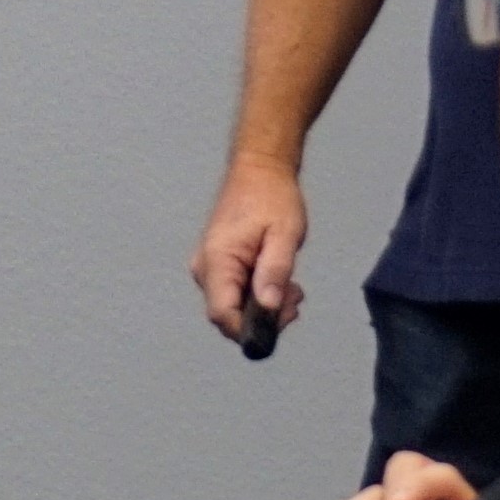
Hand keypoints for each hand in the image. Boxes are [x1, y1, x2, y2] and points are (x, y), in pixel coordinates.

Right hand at [193, 156, 310, 347]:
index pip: (223, 315)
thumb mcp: (284, 234)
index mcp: (216, 260)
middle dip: (263, 318)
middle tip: (295, 299)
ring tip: (292, 287)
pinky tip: (280, 282)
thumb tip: (269, 308)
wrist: (259, 169)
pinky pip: (234, 294)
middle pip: (228, 316)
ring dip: (264, 307)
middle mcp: (204, 269)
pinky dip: (258, 296)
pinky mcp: (217, 266)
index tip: (281, 321)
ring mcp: (208, 268)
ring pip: (233, 307)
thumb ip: (275, 271)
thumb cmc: (272, 197)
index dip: (250, 329)